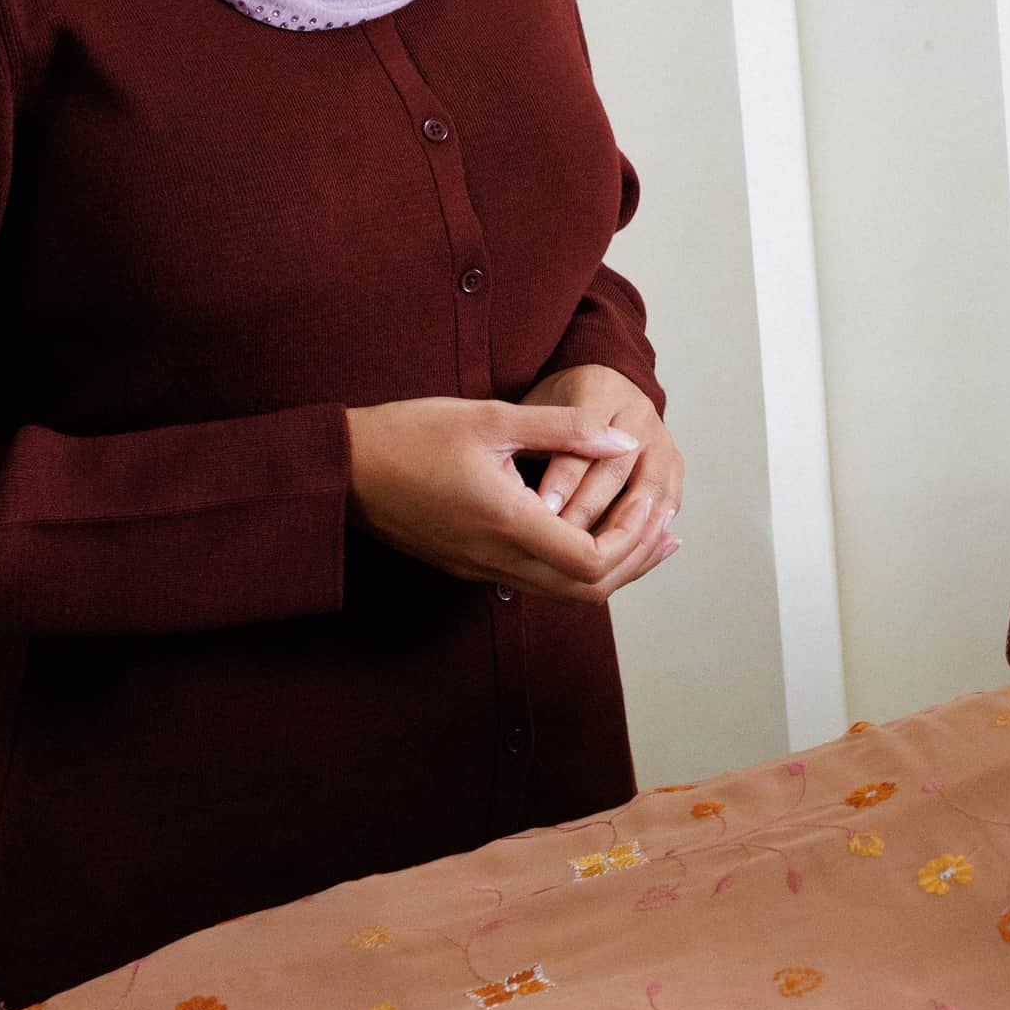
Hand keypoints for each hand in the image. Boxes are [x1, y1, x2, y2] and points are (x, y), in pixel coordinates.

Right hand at [346, 394, 677, 602]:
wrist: (340, 469)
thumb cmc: (409, 434)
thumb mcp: (492, 417)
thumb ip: (564, 429)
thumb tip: (625, 439)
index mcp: (505, 522)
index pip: (591, 561)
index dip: (633, 539)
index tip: (654, 503)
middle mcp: (496, 558)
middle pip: (588, 590)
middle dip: (636, 561)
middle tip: (669, 529)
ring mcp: (481, 568)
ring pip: (563, 592)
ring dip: (612, 567)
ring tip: (648, 533)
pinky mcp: (470, 565)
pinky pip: (538, 581)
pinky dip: (578, 565)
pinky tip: (593, 532)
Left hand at [523, 365, 682, 545]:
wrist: (595, 393)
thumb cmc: (555, 406)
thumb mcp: (533, 410)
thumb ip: (531, 440)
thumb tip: (522, 493)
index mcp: (602, 390)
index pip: (583, 439)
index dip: (562, 479)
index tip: (540, 511)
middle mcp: (639, 413)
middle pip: (617, 470)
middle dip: (587, 511)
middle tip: (559, 543)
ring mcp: (662, 440)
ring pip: (648, 492)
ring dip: (620, 530)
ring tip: (591, 560)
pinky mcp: (674, 465)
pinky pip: (667, 505)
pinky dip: (648, 534)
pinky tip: (627, 557)